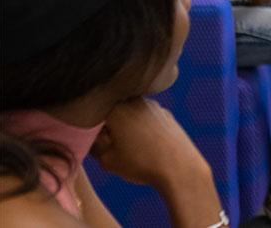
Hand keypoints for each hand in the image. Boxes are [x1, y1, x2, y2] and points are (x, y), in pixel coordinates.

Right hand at [90, 99, 210, 190]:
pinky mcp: (168, 115)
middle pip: (113, 108)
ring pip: (132, 112)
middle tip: (110, 140)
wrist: (180, 169)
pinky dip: (143, 126)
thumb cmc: (141, 164)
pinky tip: (146, 143)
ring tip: (129, 144)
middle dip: (108, 122)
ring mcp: (154, 106)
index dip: (89, 125)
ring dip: (127, 123)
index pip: (93, 110)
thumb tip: (89, 138)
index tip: (94, 137)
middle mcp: (136, 102)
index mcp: (116, 108)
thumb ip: (93, 146)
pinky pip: (148, 118)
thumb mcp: (107, 160)